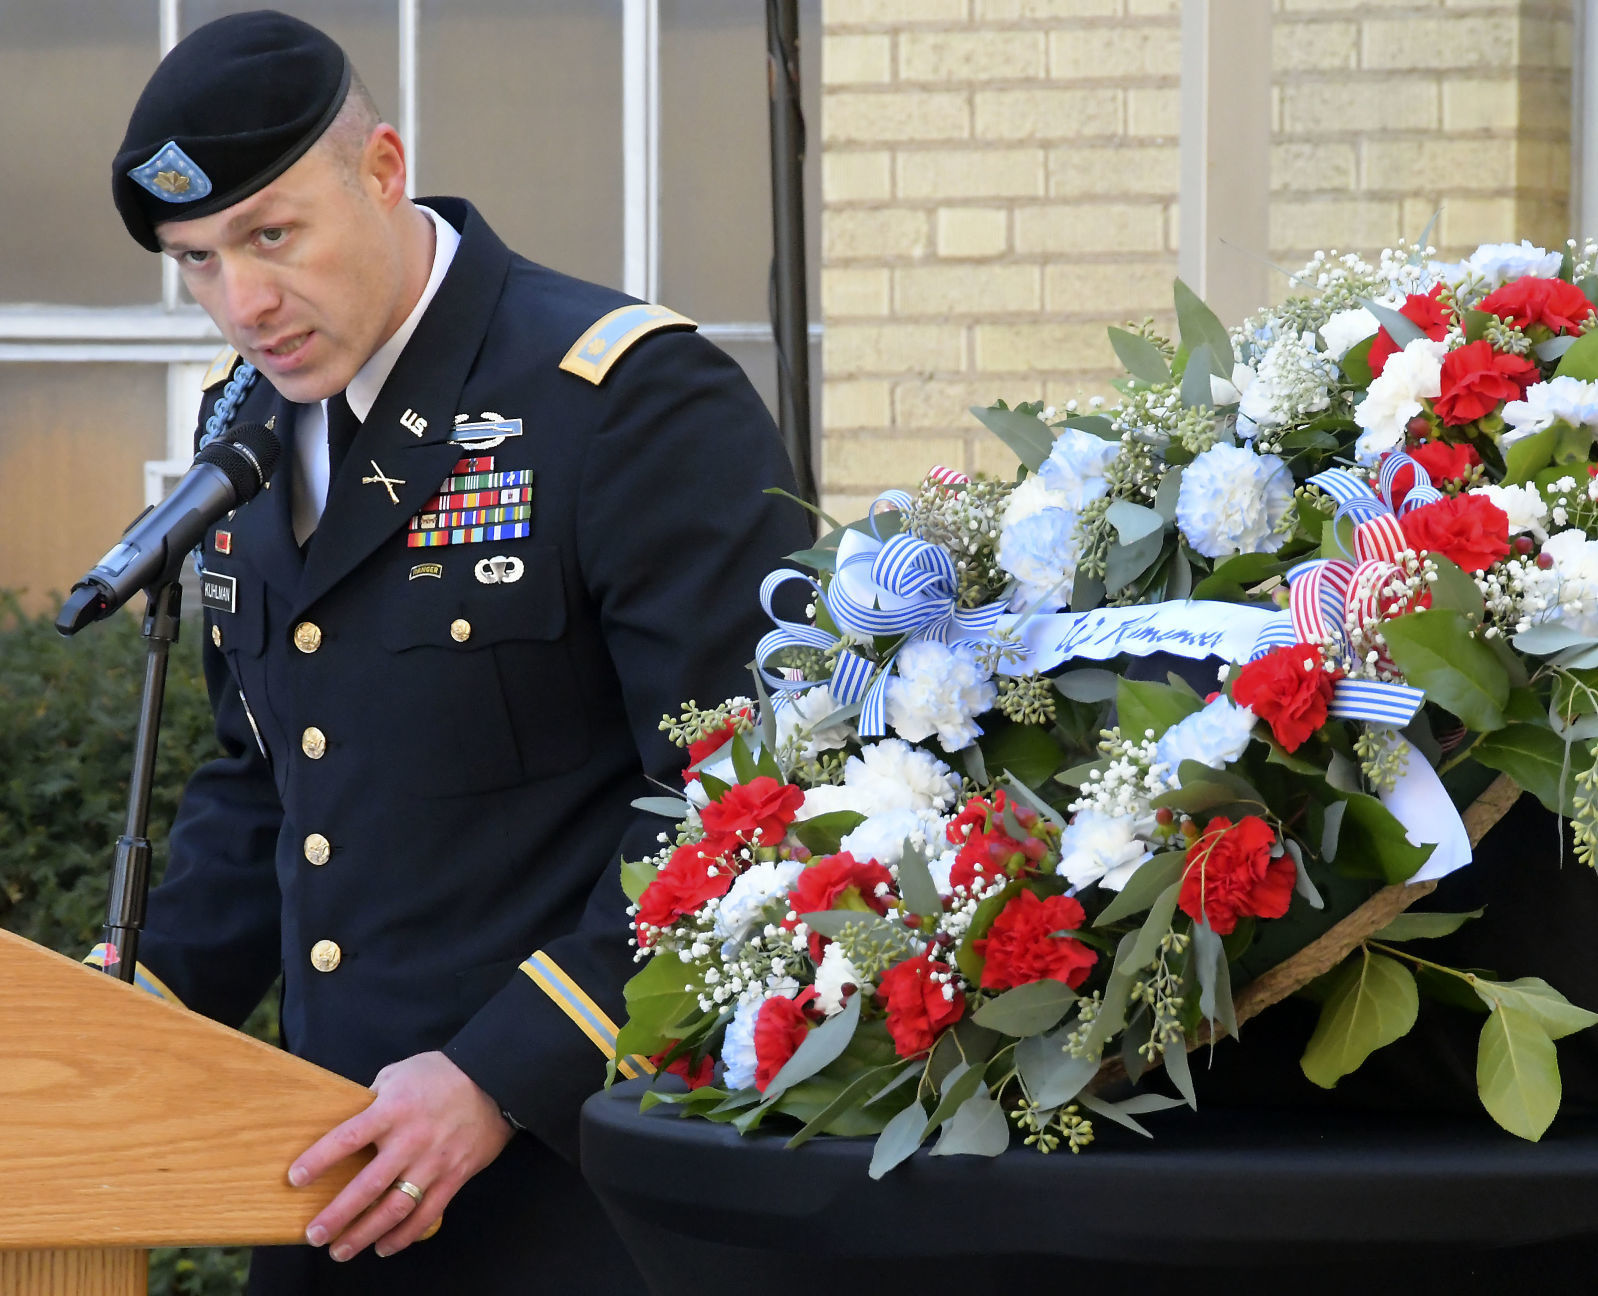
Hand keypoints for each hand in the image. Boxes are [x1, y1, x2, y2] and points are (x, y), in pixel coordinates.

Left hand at [290, 1050, 512, 1261]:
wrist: (494, 1082)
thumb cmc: (441, 1074)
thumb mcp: (399, 1074)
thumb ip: (372, 1098)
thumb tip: (347, 1120)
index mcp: (393, 1110)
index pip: (348, 1138)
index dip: (319, 1160)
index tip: (295, 1179)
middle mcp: (411, 1140)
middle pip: (367, 1186)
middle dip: (337, 1215)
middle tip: (313, 1235)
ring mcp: (433, 1162)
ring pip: (395, 1208)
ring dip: (365, 1234)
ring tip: (341, 1251)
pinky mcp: (454, 1177)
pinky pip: (426, 1214)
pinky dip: (404, 1236)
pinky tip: (384, 1246)